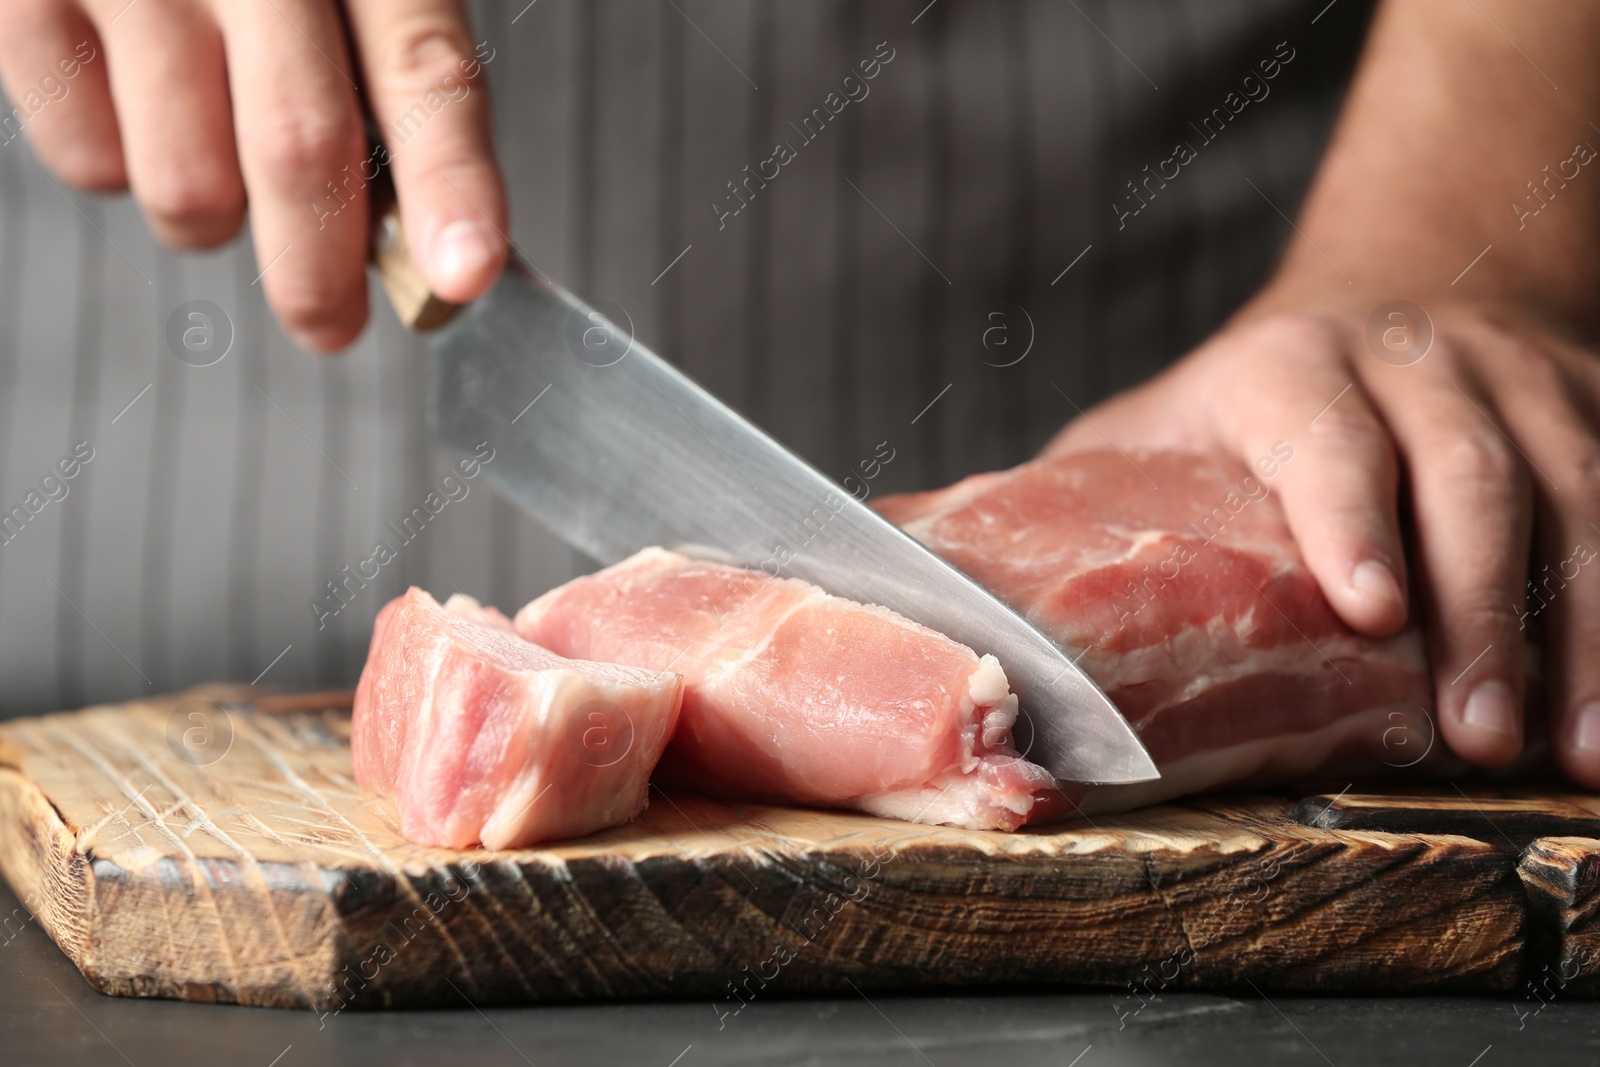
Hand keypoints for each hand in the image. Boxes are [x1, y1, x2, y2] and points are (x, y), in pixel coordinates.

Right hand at [0, 0, 506, 350]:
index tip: (466, 273)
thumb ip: (386, 84)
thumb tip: (426, 242)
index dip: (452, 183)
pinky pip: (88, 162)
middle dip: (322, 275)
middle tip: (330, 324)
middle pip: (300, 150)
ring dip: (213, 216)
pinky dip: (120, 169)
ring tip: (211, 146)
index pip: (424, 69)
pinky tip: (134, 102)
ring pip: (189, 186)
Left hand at [1046, 293, 1599, 781]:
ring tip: (1578, 751)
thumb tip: (972, 597)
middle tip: (1477, 735)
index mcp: (1289, 365)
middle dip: (1481, 610)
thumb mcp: (1156, 428)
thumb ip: (1090, 498)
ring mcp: (1520, 379)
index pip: (1324, 435)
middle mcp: (1417, 360)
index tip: (1370, 613)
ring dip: (1586, 627)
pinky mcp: (1593, 406)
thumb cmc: (1247, 406)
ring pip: (1578, 493)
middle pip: (1468, 475)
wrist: (1391, 297)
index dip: (1348, 517)